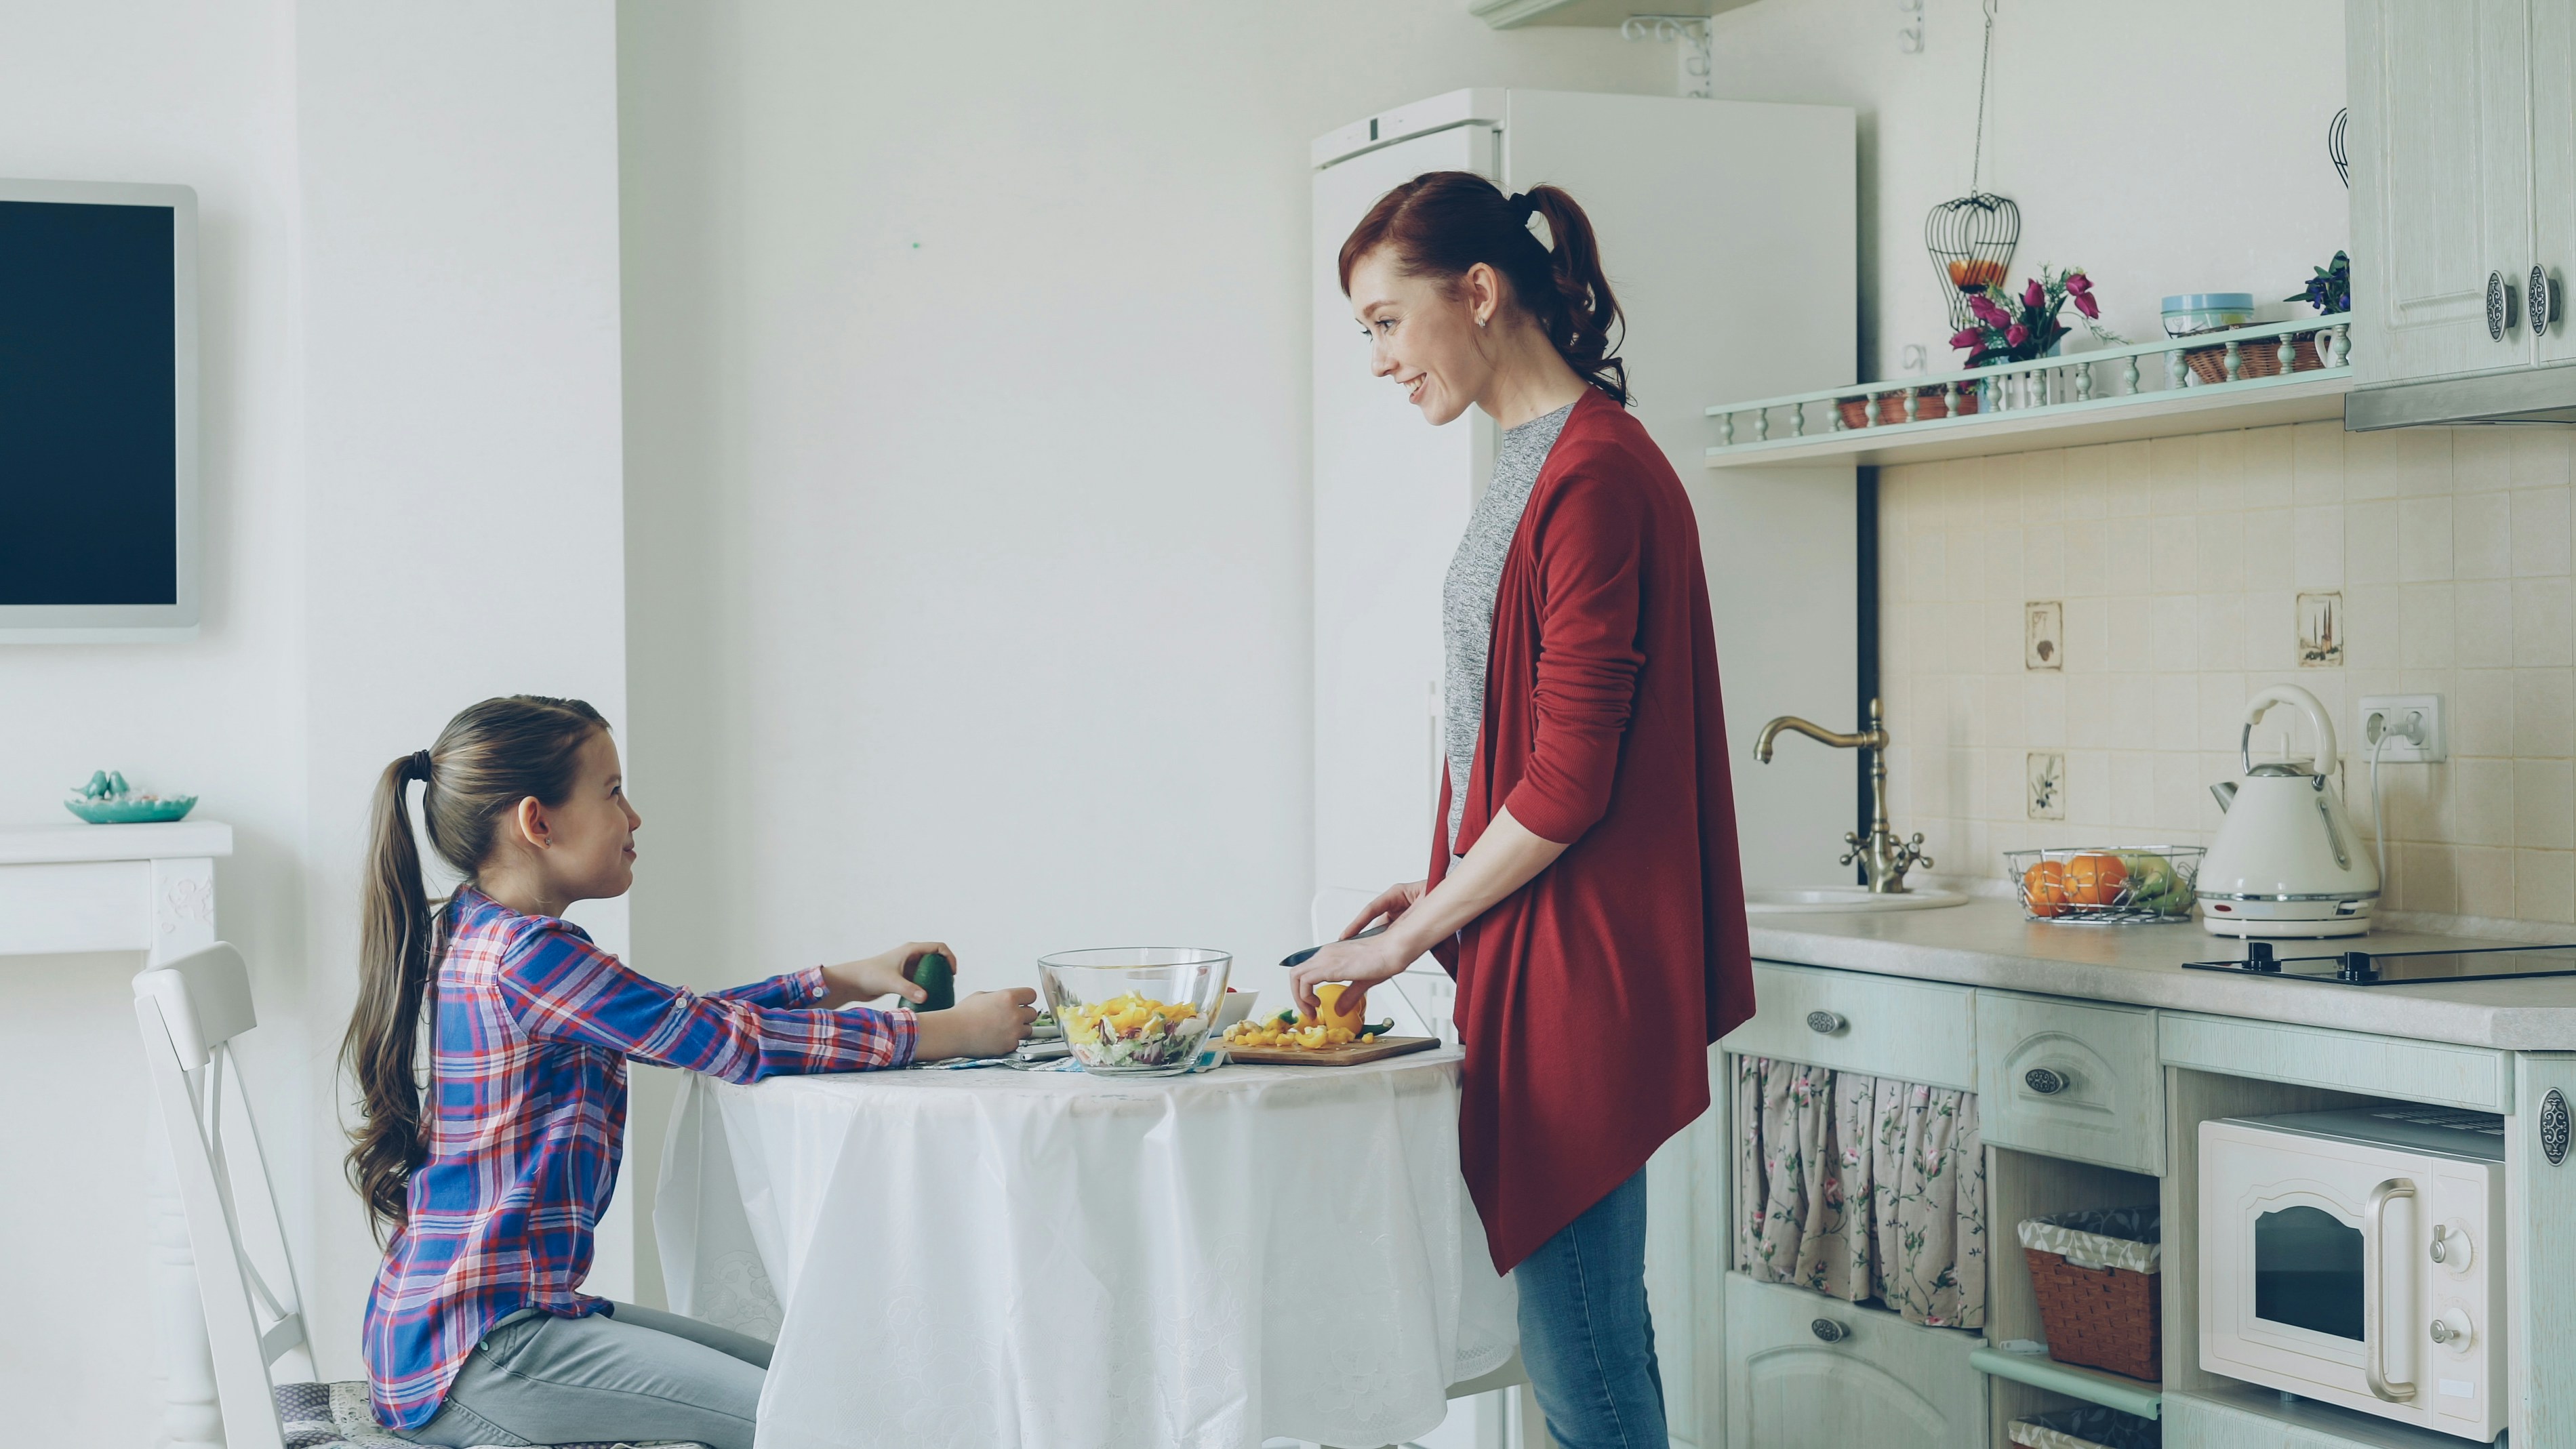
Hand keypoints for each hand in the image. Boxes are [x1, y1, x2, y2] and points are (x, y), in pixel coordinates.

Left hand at [819, 941, 956, 1008]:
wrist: (853, 982)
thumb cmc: (869, 976)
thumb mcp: (891, 982)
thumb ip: (908, 989)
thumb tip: (925, 997)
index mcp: (911, 949)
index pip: (939, 947)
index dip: (950, 958)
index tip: (952, 974)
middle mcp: (911, 956)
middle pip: (936, 959)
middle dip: (945, 971)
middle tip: (948, 986)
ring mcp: (907, 967)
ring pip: (929, 971)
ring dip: (937, 980)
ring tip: (941, 994)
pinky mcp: (903, 978)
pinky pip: (921, 981)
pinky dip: (927, 987)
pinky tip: (929, 1000)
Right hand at [913, 988, 1038, 1060]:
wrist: (952, 1033)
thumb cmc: (963, 1014)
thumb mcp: (983, 995)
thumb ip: (1002, 997)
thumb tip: (1012, 1000)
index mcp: (1008, 997)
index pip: (1031, 995)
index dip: (1025, 999)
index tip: (1022, 1002)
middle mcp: (1014, 1014)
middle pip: (1033, 1013)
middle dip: (1023, 1015)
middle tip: (1010, 1017)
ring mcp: (1013, 1031)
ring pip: (1028, 1029)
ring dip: (1019, 1029)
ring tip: (1001, 1028)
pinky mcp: (1009, 1045)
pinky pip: (1017, 1042)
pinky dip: (1009, 1041)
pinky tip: (996, 1037)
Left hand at [1287, 879, 1425, 1013]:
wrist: (1392, 950)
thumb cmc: (1384, 958)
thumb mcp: (1362, 982)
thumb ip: (1348, 996)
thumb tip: (1339, 1009)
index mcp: (1332, 954)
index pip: (1307, 970)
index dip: (1304, 989)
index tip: (1313, 1004)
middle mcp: (1326, 953)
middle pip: (1296, 973)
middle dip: (1298, 995)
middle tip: (1309, 1010)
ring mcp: (1326, 958)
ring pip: (1295, 976)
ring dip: (1299, 997)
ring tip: (1312, 1010)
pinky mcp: (1328, 966)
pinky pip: (1303, 980)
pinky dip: (1304, 995)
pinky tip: (1317, 1004)